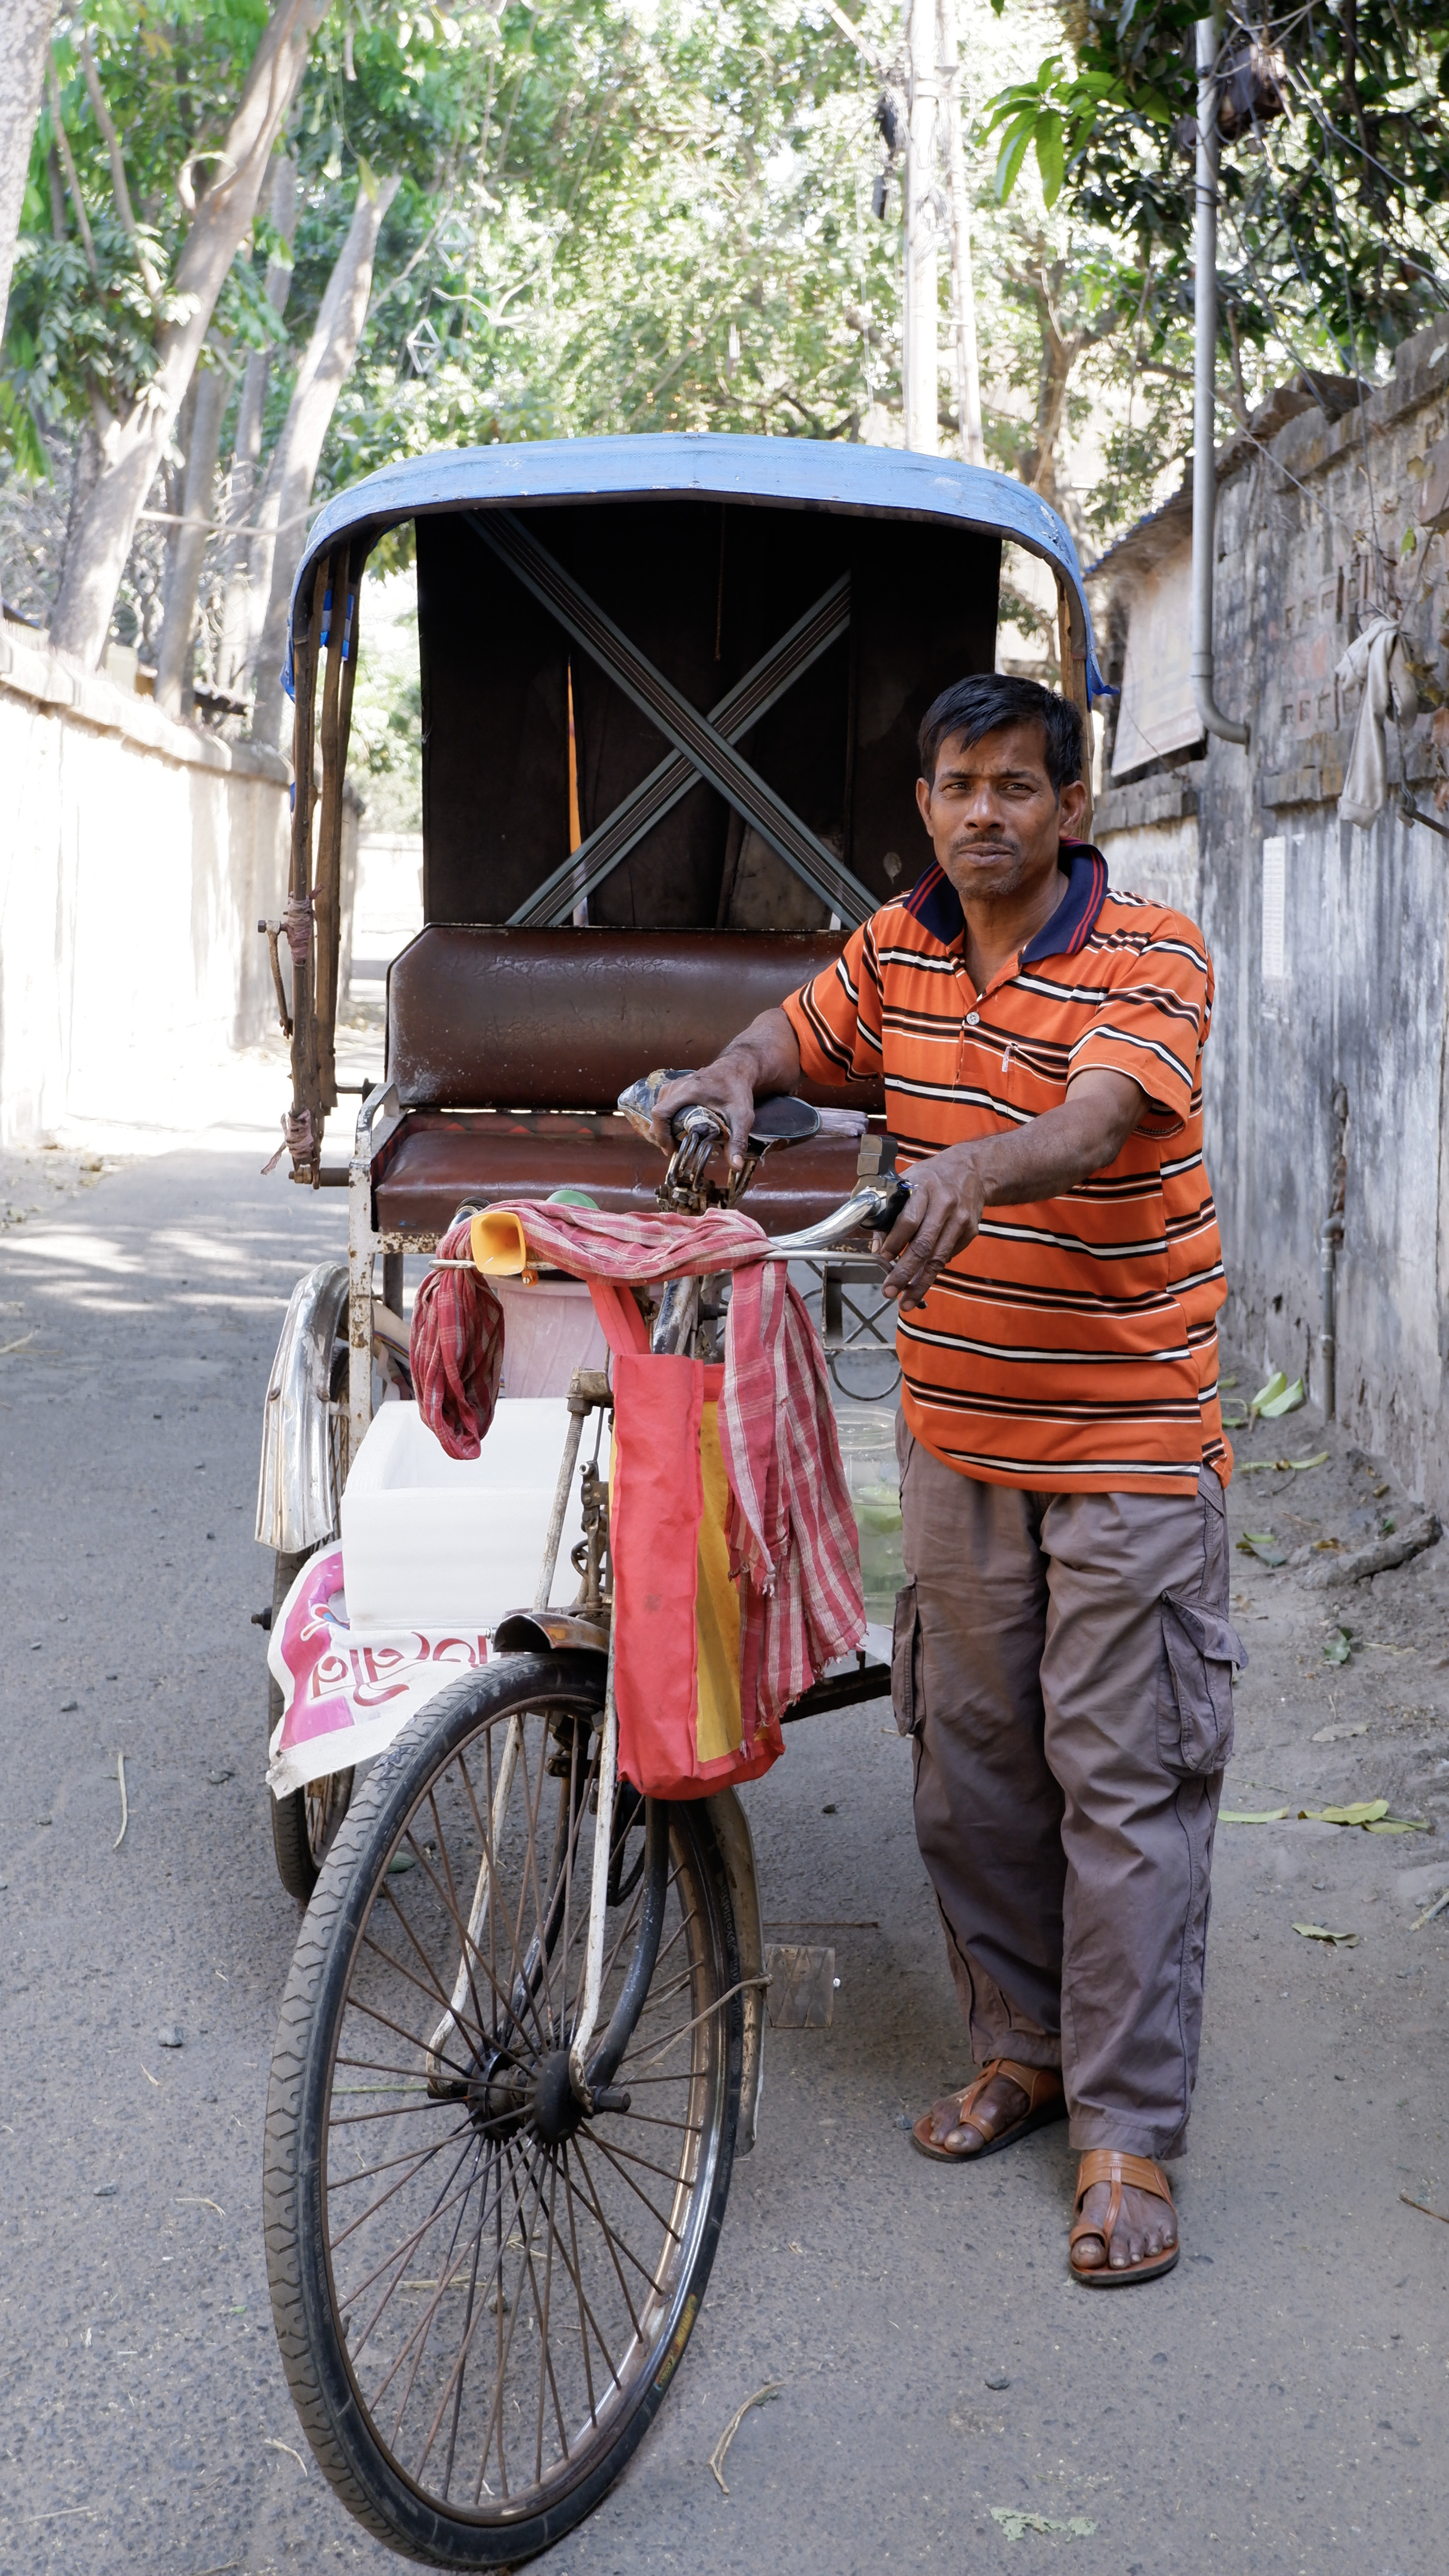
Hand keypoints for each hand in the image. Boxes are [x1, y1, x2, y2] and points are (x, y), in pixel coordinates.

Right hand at [651, 1056, 757, 1172]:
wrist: (736, 1070)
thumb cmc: (737, 1091)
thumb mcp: (741, 1117)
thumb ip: (738, 1141)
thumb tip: (736, 1167)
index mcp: (688, 1091)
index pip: (661, 1113)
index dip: (661, 1134)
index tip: (670, 1150)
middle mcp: (676, 1086)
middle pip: (657, 1114)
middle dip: (663, 1136)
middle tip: (678, 1150)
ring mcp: (674, 1085)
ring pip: (659, 1111)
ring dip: (665, 1129)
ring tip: (679, 1142)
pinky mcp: (674, 1087)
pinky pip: (664, 1107)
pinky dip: (668, 1121)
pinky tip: (680, 1131)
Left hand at [873, 1144, 989, 1309]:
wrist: (972, 1169)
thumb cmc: (931, 1177)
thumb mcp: (907, 1182)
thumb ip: (890, 1212)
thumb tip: (878, 1247)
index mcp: (924, 1189)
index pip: (909, 1220)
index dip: (895, 1242)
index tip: (883, 1259)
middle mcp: (945, 1205)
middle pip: (924, 1246)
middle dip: (904, 1273)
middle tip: (889, 1291)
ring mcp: (960, 1220)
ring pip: (938, 1259)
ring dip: (920, 1283)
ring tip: (906, 1301)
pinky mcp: (970, 1232)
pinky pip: (948, 1256)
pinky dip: (933, 1270)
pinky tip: (921, 1281)